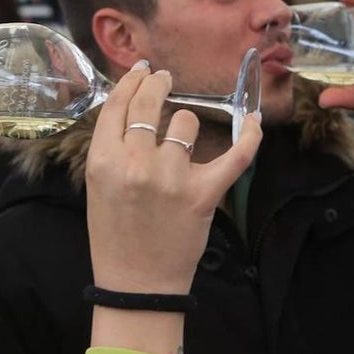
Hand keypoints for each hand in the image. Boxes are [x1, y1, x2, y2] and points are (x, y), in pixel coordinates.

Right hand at [85, 62, 261, 294]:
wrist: (137, 283)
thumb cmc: (113, 234)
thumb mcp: (97, 185)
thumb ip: (111, 146)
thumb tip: (132, 104)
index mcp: (102, 160)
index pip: (119, 104)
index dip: (132, 81)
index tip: (141, 70)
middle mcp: (135, 163)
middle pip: (150, 102)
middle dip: (158, 83)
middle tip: (164, 79)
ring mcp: (172, 177)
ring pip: (186, 122)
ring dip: (185, 127)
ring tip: (181, 142)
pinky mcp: (204, 193)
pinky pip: (235, 155)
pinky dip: (249, 136)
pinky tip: (256, 120)